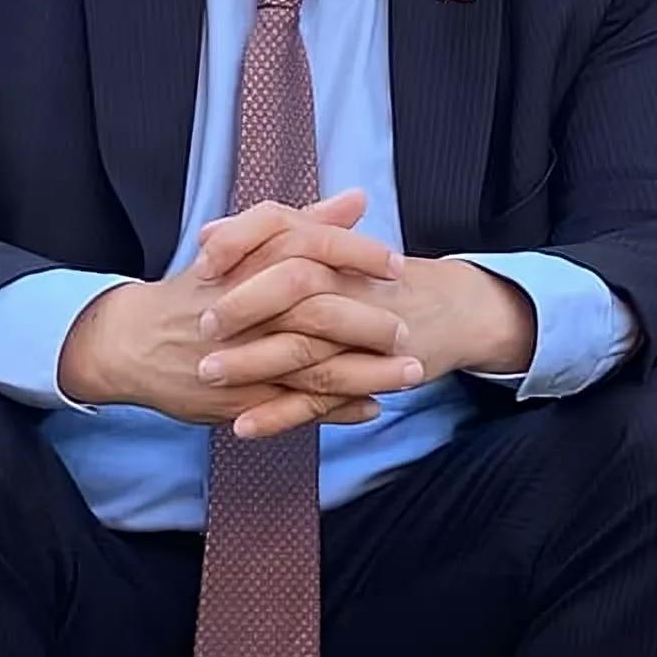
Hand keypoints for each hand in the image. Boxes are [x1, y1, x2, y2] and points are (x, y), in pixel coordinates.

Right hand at [57, 195, 417, 435]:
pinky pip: (294, 405)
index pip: (310, 250)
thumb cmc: (200, 289)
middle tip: (406, 329)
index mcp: (249, 264)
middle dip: (368, 322)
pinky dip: (335, 408)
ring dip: (366, 372)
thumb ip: (305, 222)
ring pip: (312, 364)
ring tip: (410, 375)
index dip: (356, 256)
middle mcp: (246, 309)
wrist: (134, 340)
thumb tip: (357, 198)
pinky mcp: (239, 395)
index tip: (396, 265)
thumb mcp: (246, 247)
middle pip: (316, 311)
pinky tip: (370, 406)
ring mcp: (242, 356)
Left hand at [199, 227, 537, 432]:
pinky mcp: (368, 374)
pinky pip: (318, 398)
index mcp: (333, 250)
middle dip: (244, 305)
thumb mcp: (331, 250)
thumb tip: (209, 231)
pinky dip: (280, 414)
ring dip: (251, 363)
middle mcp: (347, 285)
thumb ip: (272, 239)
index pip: (283, 229)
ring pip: (301, 347)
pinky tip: (243, 426)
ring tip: (207, 375)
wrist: (454, 308)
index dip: (241, 243)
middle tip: (204, 324)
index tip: (202, 261)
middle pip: (292, 285)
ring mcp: (358, 333)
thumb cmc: (381, 280)